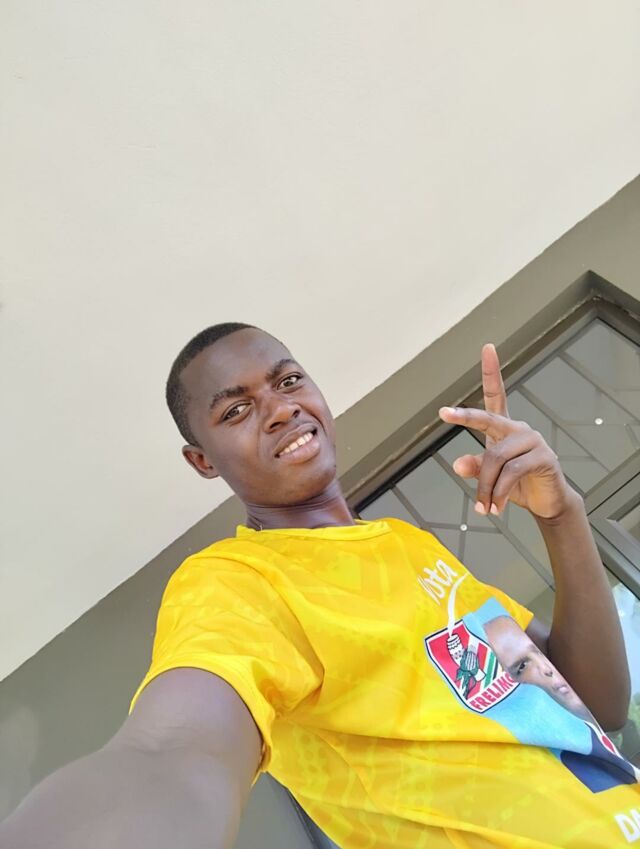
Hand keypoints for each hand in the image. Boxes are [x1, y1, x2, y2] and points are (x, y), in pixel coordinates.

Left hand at [438, 343, 575, 520]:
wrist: (546, 503)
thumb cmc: (517, 484)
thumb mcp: (489, 476)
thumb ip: (474, 467)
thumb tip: (457, 463)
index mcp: (504, 428)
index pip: (497, 394)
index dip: (492, 371)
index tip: (487, 348)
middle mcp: (519, 429)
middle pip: (488, 419)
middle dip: (465, 416)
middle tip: (444, 413)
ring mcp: (533, 441)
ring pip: (495, 458)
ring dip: (485, 487)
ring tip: (483, 506)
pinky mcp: (544, 457)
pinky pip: (511, 472)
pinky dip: (499, 493)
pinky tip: (496, 507)